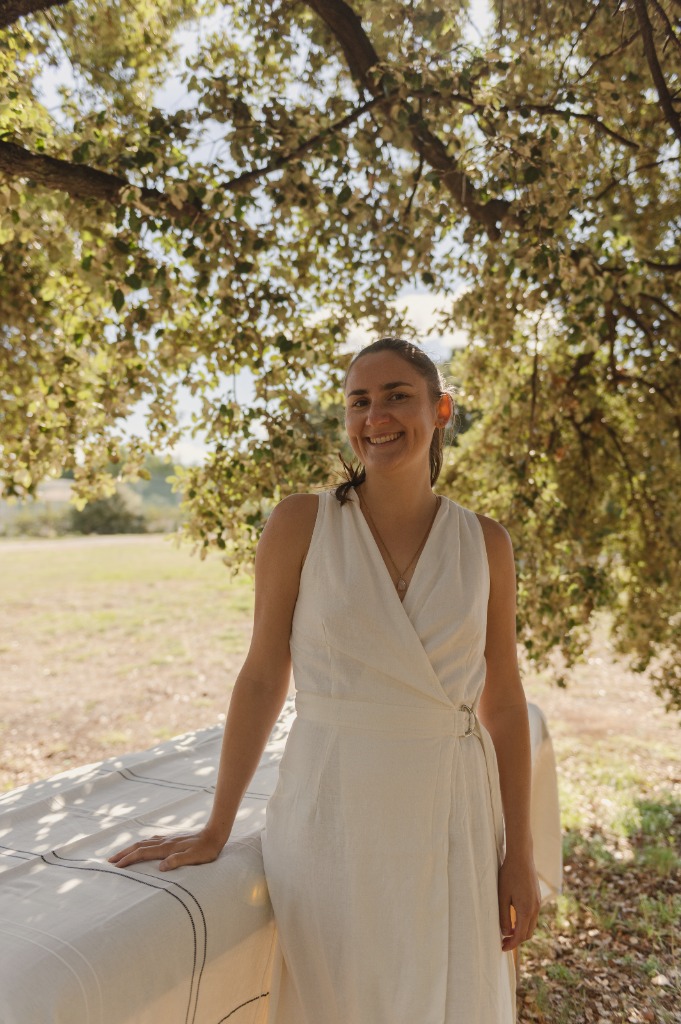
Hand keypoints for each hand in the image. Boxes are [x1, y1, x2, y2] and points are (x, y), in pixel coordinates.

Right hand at [108, 828, 223, 871]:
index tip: (115, 866)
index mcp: (167, 848)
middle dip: (124, 853)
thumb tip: (161, 867)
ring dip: (131, 848)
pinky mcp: (172, 839)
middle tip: (109, 861)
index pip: (143, 854)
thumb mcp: (195, 857)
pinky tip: (142, 846)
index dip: (129, 860)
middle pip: (139, 846)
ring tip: (120, 855)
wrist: (215, 833)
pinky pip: (151, 841)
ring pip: (144, 843)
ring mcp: (167, 839)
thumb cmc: (206, 849)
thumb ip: (178, 861)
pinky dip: (141, 844)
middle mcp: (165, 842)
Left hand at [498, 849, 540, 951]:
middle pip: (528, 933)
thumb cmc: (509, 875)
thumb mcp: (502, 896)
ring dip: (521, 931)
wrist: (521, 857)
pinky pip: (533, 916)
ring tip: (507, 932)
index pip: (520, 935)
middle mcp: (535, 909)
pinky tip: (514, 919)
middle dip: (516, 940)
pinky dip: (524, 922)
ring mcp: (538, 903)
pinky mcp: (537, 897)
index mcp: (526, 910)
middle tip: (503, 942)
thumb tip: (506, 933)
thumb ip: (504, 916)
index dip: (511, 944)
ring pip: (531, 925)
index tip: (502, 948)